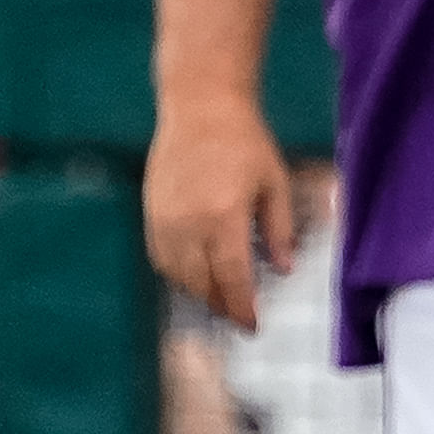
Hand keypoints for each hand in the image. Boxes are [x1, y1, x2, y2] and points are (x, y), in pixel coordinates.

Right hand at [145, 88, 294, 329]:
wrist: (200, 107)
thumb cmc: (245, 142)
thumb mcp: (275, 185)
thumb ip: (279, 231)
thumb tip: (283, 270)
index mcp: (224, 217)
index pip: (232, 279)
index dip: (242, 308)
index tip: (252, 326)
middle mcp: (189, 222)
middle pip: (201, 283)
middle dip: (221, 306)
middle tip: (239, 316)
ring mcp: (164, 217)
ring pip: (177, 274)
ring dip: (198, 292)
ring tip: (219, 299)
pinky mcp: (150, 211)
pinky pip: (159, 256)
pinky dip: (176, 273)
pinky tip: (194, 275)